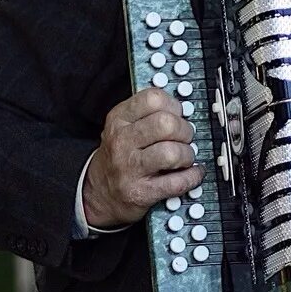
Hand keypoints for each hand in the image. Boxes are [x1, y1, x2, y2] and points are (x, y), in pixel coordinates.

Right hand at [82, 88, 203, 227]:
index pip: (153, 99)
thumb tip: (184, 110)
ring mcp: (130, 168)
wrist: (98, 192)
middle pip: (166, 124)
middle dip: (185, 131)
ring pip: (172, 153)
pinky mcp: (140, 193)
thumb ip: (149, 114)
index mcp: (119, 119)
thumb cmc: (119, 155)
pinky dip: (192, 177)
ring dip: (187, 155)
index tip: (178, 114)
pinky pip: (177, 182)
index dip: (174, 105)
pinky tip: (192, 173)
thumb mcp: (123, 126)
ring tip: (185, 157)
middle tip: (185, 138)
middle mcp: (122, 142)